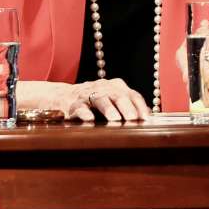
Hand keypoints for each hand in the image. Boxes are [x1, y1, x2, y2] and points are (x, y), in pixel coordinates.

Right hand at [18, 79, 149, 121]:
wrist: (60, 96)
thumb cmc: (92, 102)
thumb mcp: (111, 101)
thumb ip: (128, 108)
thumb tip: (149, 121)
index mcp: (116, 87)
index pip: (132, 95)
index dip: (140, 106)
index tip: (147, 119)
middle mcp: (103, 88)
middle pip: (118, 95)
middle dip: (127, 107)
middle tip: (134, 119)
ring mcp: (87, 94)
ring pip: (100, 99)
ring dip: (108, 108)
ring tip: (115, 119)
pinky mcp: (71, 103)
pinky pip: (79, 107)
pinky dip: (84, 113)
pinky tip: (90, 120)